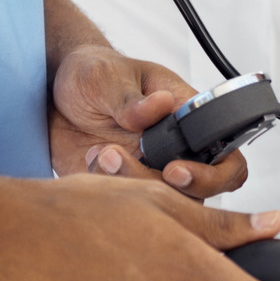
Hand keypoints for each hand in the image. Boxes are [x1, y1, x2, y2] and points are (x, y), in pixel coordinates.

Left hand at [49, 43, 247, 198]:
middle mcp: (176, 148)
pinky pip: (127, 205)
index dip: (211, 173)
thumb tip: (160, 105)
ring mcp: (150, 169)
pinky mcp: (122, 185)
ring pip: (163, 202)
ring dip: (130, 185)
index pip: (224, 153)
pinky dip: (106, 190)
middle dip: (163, 186)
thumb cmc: (94, 75)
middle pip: (199, 189)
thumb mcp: (108, 77)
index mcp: (187, 116)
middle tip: (123, 160)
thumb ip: (132, 98)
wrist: (55, 96)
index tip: (173, 170)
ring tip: (101, 154)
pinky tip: (91, 159)